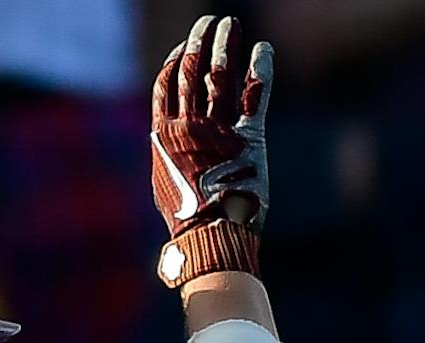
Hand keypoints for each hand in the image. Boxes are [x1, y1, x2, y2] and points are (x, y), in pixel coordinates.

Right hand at [150, 15, 271, 286]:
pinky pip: (254, 94)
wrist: (211, 238)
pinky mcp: (250, 139)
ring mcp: (219, 129)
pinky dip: (260, 69)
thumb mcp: (166, 186)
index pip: (166, 83)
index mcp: (164, 135)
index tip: (183, 45)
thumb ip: (166, 159)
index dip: (175, 59)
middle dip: (200, 40)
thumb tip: (161, 146)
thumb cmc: (188, 220)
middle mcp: (189, 125)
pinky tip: (263, 49)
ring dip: (225, 44)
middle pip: (191, 69)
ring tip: (230, 24)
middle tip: (209, 21)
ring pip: (218, 74)